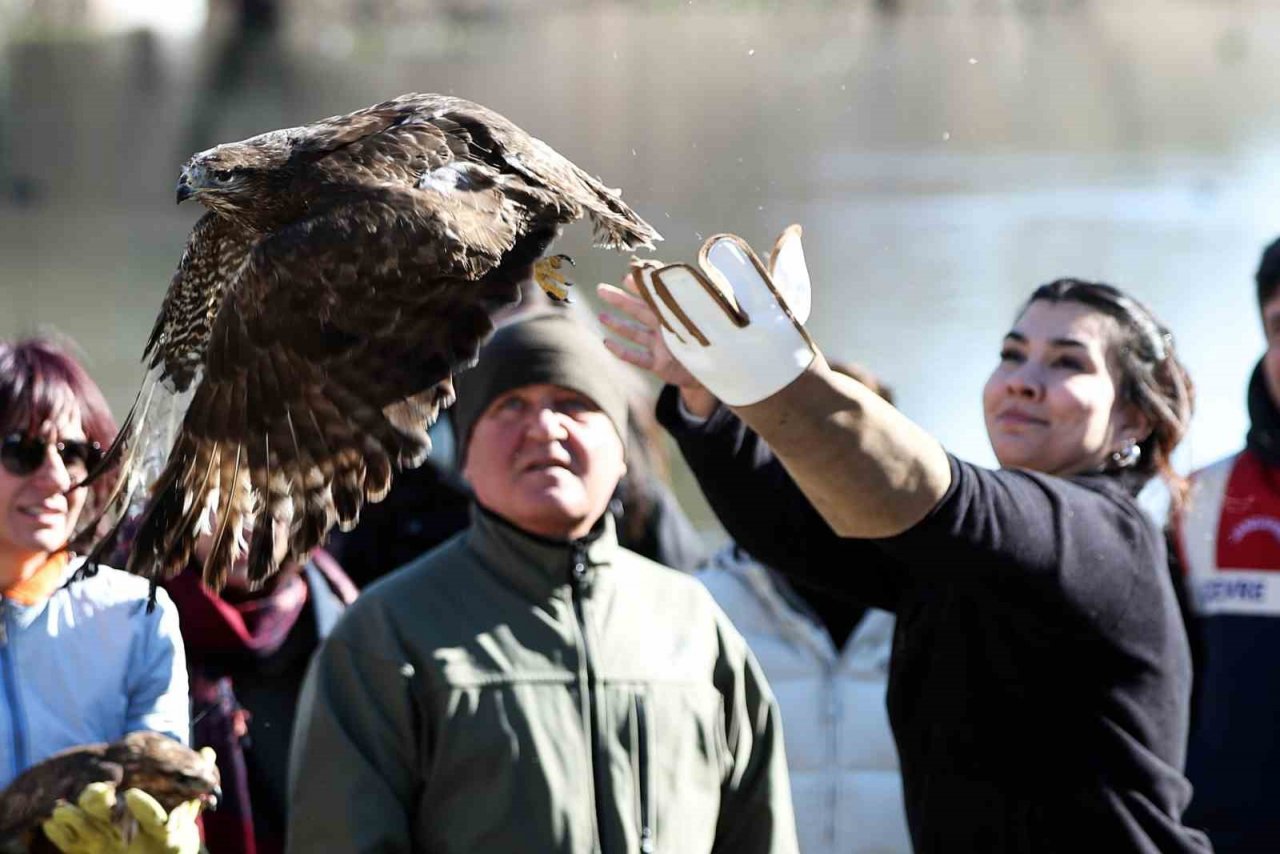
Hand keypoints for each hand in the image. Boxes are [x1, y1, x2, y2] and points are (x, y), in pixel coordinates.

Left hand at [43, 782, 203, 853]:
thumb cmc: (171, 836)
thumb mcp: (187, 816)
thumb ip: (193, 786)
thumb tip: (207, 752)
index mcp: (163, 832)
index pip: (155, 819)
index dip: (143, 808)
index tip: (133, 794)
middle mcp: (133, 842)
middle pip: (113, 825)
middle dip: (101, 808)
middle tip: (94, 791)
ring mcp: (108, 849)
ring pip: (87, 835)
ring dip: (74, 819)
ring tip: (62, 807)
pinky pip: (70, 845)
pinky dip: (60, 833)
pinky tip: (52, 821)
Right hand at [598, 269, 718, 415]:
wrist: (713, 371)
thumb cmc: (709, 343)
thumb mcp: (705, 320)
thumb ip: (696, 304)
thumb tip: (692, 281)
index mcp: (675, 315)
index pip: (654, 298)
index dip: (640, 288)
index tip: (626, 277)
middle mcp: (664, 328)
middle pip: (638, 311)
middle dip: (620, 300)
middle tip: (601, 290)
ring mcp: (659, 346)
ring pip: (634, 333)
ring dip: (617, 324)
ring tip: (601, 315)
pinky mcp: (658, 363)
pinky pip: (638, 357)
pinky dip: (623, 351)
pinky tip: (607, 343)